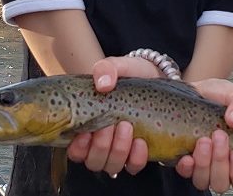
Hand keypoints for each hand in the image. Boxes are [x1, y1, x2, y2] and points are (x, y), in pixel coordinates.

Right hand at [67, 56, 158, 176]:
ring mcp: (121, 149)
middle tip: (111, 124)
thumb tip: (103, 84)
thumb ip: (105, 69)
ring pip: (112, 166)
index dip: (78, 147)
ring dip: (118, 150)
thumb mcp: (118, 66)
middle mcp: (102, 142)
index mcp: (88, 124)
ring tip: (127, 127)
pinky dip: (136, 158)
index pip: (75, 149)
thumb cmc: (132, 74)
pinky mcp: (140, 153)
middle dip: (100, 146)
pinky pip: (134, 167)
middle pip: (93, 161)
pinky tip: (141, 141)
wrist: (158, 78)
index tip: (86, 133)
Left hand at [175, 79, 232, 194]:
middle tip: (218, 136)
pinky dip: (186, 167)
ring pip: (202, 181)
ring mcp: (198, 165)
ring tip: (203, 140)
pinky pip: (183, 173)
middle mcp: (218, 166)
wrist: (192, 89)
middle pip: (221, 183)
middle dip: (220, 162)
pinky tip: (187, 155)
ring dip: (204, 164)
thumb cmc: (216, 97)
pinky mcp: (181, 159)